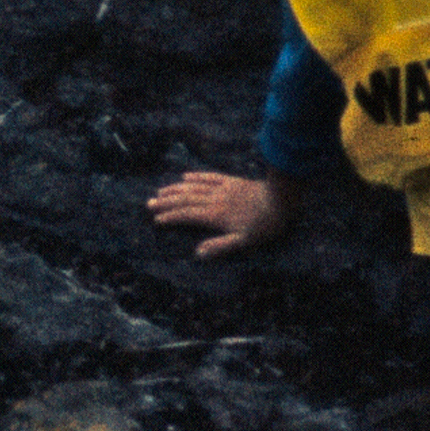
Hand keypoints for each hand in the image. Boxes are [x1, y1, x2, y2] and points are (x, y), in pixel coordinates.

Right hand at [150, 170, 292, 257]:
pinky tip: (186, 177)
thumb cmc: (264, 225)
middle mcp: (214, 200)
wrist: (280, 200)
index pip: (187, 215)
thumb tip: (198, 253)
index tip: (156, 220)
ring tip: (160, 191)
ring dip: (175, 189)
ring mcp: (222, 189)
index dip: (171, 217)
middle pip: (185, 200)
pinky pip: (209, 177)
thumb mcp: (244, 242)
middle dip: (166, 202)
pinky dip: (195, 177)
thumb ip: (220, 246)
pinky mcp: (231, 181)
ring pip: (193, 187)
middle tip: (149, 204)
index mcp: (215, 216)